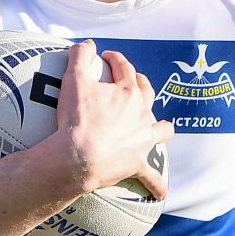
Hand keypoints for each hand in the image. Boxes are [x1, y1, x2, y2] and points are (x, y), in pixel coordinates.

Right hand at [52, 40, 173, 198]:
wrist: (77, 157)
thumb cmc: (75, 119)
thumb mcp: (73, 80)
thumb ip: (80, 56)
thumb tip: (87, 43)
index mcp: (127, 93)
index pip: (124, 68)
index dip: (115, 59)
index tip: (107, 56)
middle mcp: (141, 114)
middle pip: (147, 94)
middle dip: (140, 84)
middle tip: (133, 81)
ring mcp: (142, 140)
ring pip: (161, 130)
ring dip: (161, 127)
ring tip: (160, 128)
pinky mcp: (137, 164)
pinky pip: (152, 177)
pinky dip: (157, 184)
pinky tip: (161, 192)